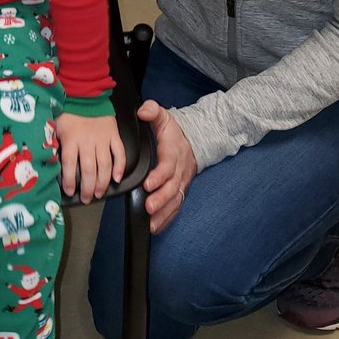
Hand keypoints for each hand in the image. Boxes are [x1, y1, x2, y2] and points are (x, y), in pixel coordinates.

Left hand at [56, 112, 126, 204]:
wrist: (85, 94)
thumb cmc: (67, 111)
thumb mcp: (55, 126)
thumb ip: (54, 143)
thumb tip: (48, 161)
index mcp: (71, 139)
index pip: (70, 165)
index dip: (69, 181)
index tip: (69, 191)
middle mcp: (87, 141)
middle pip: (89, 170)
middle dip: (88, 188)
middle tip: (87, 199)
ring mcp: (102, 139)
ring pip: (105, 165)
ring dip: (102, 182)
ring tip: (99, 193)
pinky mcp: (114, 135)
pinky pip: (119, 153)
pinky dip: (120, 166)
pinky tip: (117, 178)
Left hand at [139, 100, 196, 232]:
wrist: (194, 140)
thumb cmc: (174, 131)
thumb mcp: (164, 117)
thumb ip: (153, 111)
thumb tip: (143, 111)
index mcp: (174, 152)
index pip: (168, 166)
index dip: (159, 176)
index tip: (148, 184)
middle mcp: (180, 170)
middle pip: (172, 187)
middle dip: (161, 199)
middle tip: (148, 207)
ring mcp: (182, 182)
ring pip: (175, 200)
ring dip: (163, 212)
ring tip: (151, 223)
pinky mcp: (181, 191)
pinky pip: (176, 206)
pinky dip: (167, 218)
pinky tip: (156, 227)